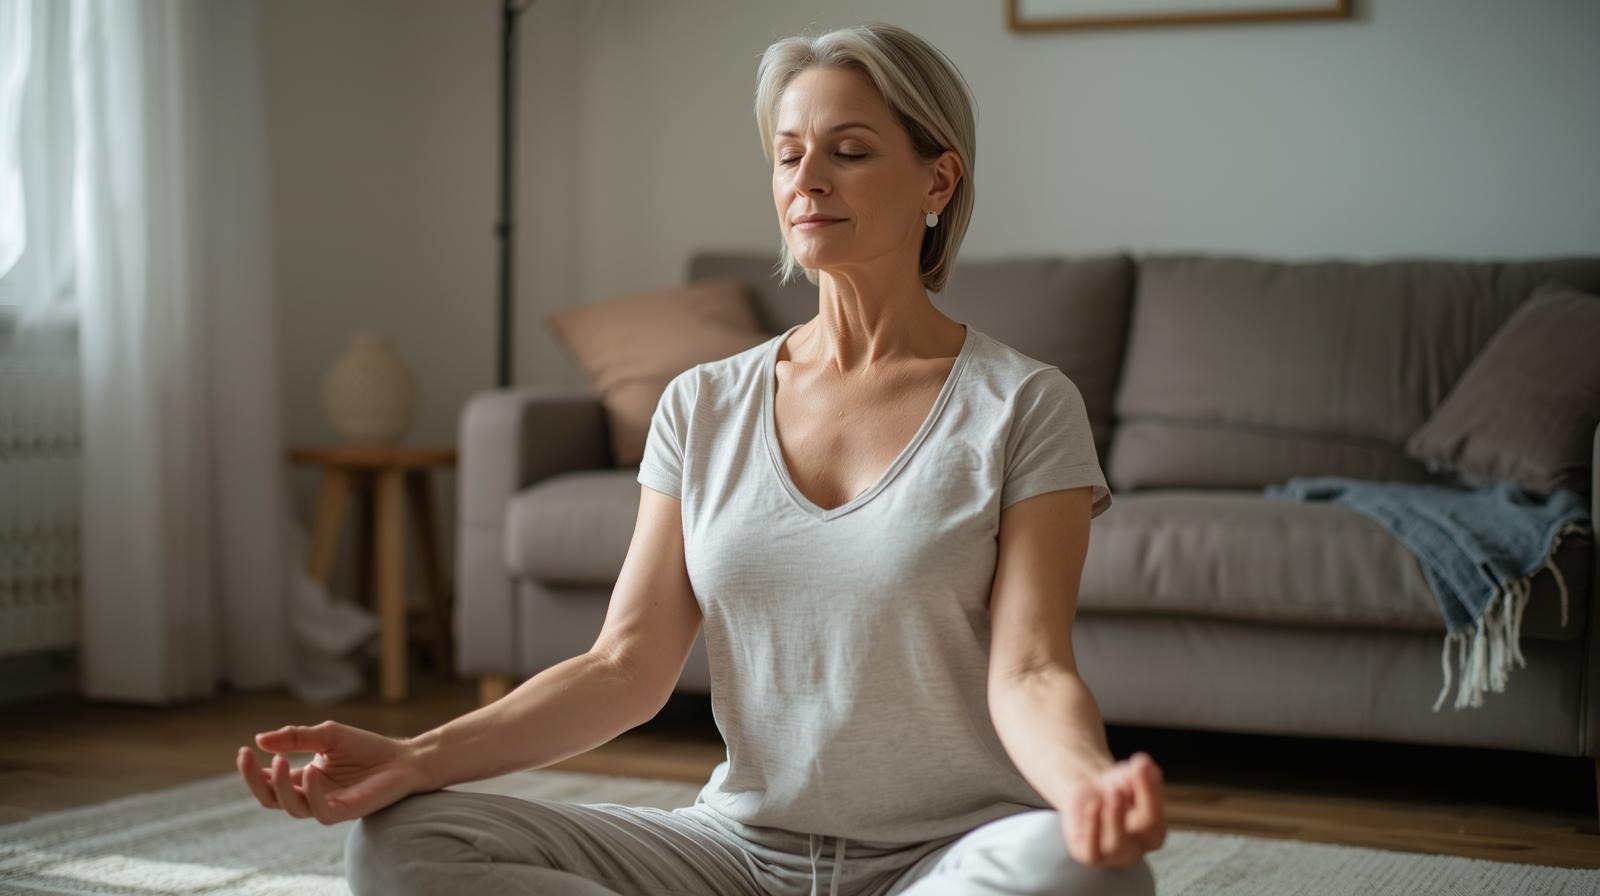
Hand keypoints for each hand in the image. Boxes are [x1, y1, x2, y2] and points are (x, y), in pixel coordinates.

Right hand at [236, 720, 429, 824]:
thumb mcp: (327, 734)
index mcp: (304, 778)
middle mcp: (312, 795)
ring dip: (282, 786)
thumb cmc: (367, 747)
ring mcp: (327, 805)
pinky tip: (311, 770)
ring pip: (292, 808)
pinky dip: (313, 792)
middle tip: (247, 758)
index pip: (270, 782)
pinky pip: (320, 811)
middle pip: (272, 799)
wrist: (404, 758)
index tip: (244, 750)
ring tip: (280, 761)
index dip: (253, 770)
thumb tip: (259, 739)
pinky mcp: (346, 812)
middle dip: (256, 781)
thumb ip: (296, 737)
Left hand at [1059, 751, 1166, 868]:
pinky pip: (1092, 852)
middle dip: (1132, 809)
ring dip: (1112, 820)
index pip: (1155, 819)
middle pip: (1141, 835)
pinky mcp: (1091, 855)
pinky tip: (1092, 808)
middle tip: (1116, 789)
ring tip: (1104, 798)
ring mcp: (1114, 855)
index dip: (1149, 792)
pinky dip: (1092, 831)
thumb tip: (1144, 764)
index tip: (1140, 766)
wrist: (1089, 792)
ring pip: (1117, 847)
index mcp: (1155, 832)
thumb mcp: (1132, 775)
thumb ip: (1143, 772)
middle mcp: (1138, 848)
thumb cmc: (1117, 787)